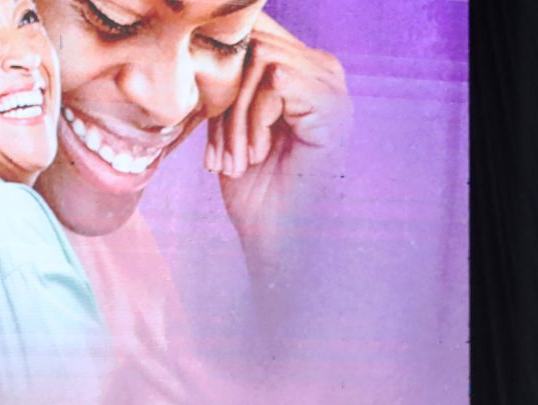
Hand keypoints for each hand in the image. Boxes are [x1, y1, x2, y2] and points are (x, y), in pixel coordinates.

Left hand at [209, 14, 351, 270]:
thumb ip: (230, 71)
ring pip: (259, 58)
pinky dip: (253, 120)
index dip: (223, 74)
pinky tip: (258, 155)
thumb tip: (204, 31)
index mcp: (304, 68)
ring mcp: (333, 88)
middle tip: (228, 152)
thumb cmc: (253, 187)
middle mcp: (325, 71)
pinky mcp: (332, 106)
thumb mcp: (230, 117)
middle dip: (227, 96)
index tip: (217, 131)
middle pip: (253, 41)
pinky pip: (273, 80)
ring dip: (237, 114)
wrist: (278, 240)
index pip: (254, 30)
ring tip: (241, 158)